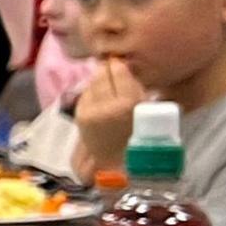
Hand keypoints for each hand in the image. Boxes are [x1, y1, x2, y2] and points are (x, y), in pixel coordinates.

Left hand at [72, 57, 147, 177]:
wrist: (117, 162)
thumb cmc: (139, 134)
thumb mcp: (146, 108)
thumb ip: (135, 85)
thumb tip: (121, 63)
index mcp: (129, 103)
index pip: (118, 70)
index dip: (119, 64)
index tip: (121, 62)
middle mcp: (107, 105)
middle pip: (102, 73)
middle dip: (107, 70)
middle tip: (113, 70)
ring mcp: (90, 111)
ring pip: (91, 82)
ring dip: (99, 81)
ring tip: (108, 88)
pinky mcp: (79, 116)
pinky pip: (85, 94)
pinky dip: (91, 93)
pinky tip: (100, 100)